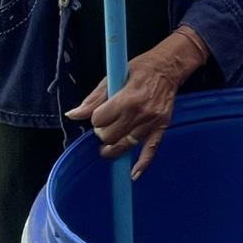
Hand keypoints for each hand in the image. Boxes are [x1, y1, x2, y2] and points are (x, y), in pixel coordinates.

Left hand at [65, 31, 204, 177]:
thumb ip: (94, 98)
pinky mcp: (161, 127)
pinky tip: (133, 174)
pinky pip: (150, 150)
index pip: (99, 120)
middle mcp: (139, 113)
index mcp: (126, 98)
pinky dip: (142, 164)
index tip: (99, 113)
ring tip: (107, 147)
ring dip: (112, 148)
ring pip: (125, 145)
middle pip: (109, 136)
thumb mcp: (114, 76)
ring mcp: (151, 122)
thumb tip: (73, 114)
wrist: (168, 68)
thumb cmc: (141, 69)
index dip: (96, 118)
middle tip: (105, 125)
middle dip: (102, 132)